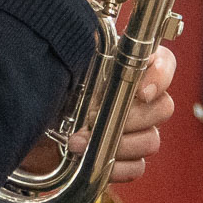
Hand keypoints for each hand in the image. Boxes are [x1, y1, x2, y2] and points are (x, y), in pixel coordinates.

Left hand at [67, 45, 176, 183]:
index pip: (166, 63)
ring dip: (119, 145)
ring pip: (152, 140)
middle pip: (163, 108)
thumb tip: (89, 36)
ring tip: (83, 142)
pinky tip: (95, 160)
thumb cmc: (55, 88)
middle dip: (130, 118)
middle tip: (96, 118)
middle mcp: (141, 98)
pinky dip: (117, 167)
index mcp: (132, 67)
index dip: (160, 77)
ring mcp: (138, 129)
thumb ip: (86, 47)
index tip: (141, 92)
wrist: (36, 125)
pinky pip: (138, 166)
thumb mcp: (69, 62)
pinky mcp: (127, 157)